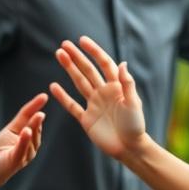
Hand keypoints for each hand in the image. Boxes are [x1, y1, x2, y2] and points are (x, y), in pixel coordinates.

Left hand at [0, 93, 46, 186]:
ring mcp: (24, 156)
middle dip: (37, 121)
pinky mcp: (15, 161)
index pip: (33, 121)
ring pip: (30, 141)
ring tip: (36, 117)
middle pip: (34, 131)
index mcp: (31, 139)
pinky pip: (21, 150)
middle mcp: (31, 148)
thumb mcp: (12, 130)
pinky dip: (24, 141)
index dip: (36, 108)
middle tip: (41, 110)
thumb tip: (38, 108)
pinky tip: (26, 132)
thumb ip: (23, 119)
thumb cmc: (2, 149)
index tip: (43, 95)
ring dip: (33, 128)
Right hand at [50, 36, 146, 159]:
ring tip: (59, 55)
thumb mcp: (133, 103)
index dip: (93, 51)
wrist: (130, 149)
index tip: (82, 40)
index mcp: (116, 87)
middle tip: (63, 44)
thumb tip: (122, 63)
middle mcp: (103, 93)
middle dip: (76, 57)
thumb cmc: (135, 126)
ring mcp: (93, 104)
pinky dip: (62, 96)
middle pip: (87, 70)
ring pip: (78, 82)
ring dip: (69, 69)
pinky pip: (72, 105)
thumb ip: (127, 83)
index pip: (103, 64)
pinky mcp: (86, 118)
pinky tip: (53, 86)